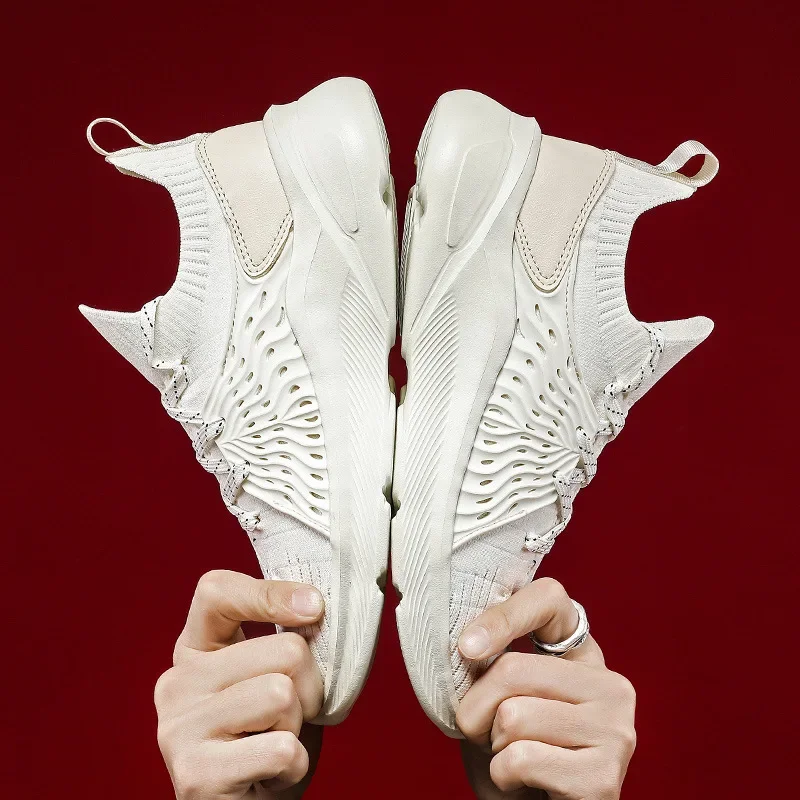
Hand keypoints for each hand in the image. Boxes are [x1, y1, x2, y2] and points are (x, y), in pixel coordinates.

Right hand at [154, 570, 325, 798]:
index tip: (314, 607)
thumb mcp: (276, 677)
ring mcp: (178, 728)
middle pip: (283, 649)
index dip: (270, 593)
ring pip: (282, 695)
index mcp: (195, 650)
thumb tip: (313, 604)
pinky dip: (293, 765)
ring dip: (297, 726)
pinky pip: (281, 748)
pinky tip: (270, 775)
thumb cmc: (269, 738)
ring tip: (274, 743)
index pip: (216, 591)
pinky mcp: (195, 774)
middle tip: (289, 717)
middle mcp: (177, 683)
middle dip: (310, 686)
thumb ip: (285, 639)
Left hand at [457, 578, 635, 798]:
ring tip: (513, 758)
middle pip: (512, 669)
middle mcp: (610, 685)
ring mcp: (616, 731)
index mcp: (583, 655)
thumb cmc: (514, 752)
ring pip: (513, 717)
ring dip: (493, 746)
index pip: (549, 599)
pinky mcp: (605, 778)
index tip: (465, 647)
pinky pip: (521, 760)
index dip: (501, 616)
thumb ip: (492, 664)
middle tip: (483, 733)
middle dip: (475, 708)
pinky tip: (525, 784)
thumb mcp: (498, 698)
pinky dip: (503, 776)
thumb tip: (468, 644)